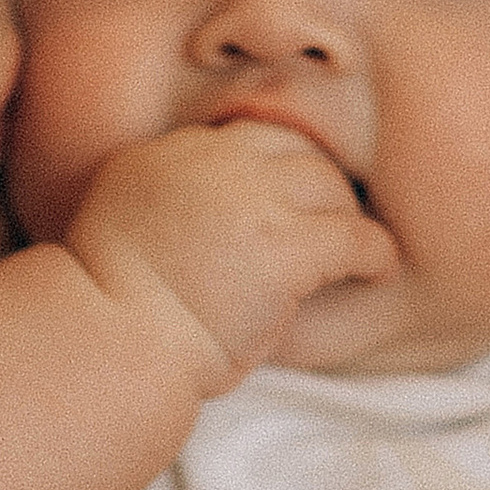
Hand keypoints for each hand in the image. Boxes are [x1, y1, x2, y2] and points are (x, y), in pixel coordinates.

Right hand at [67, 120, 396, 389]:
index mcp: (162, 155)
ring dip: (345, 216)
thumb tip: (209, 217)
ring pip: (327, 185)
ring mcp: (249, 200)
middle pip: (291, 149)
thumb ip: (168, 206)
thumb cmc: (111, 316)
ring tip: (357, 251)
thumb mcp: (125, 231)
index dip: (273, 171)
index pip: (242, 139)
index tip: (286, 202)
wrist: (109, 350)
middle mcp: (206, 161)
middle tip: (330, 223)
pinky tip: (379, 271)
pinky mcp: (284, 247)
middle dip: (316, 186)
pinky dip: (375, 253)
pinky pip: (354, 235)